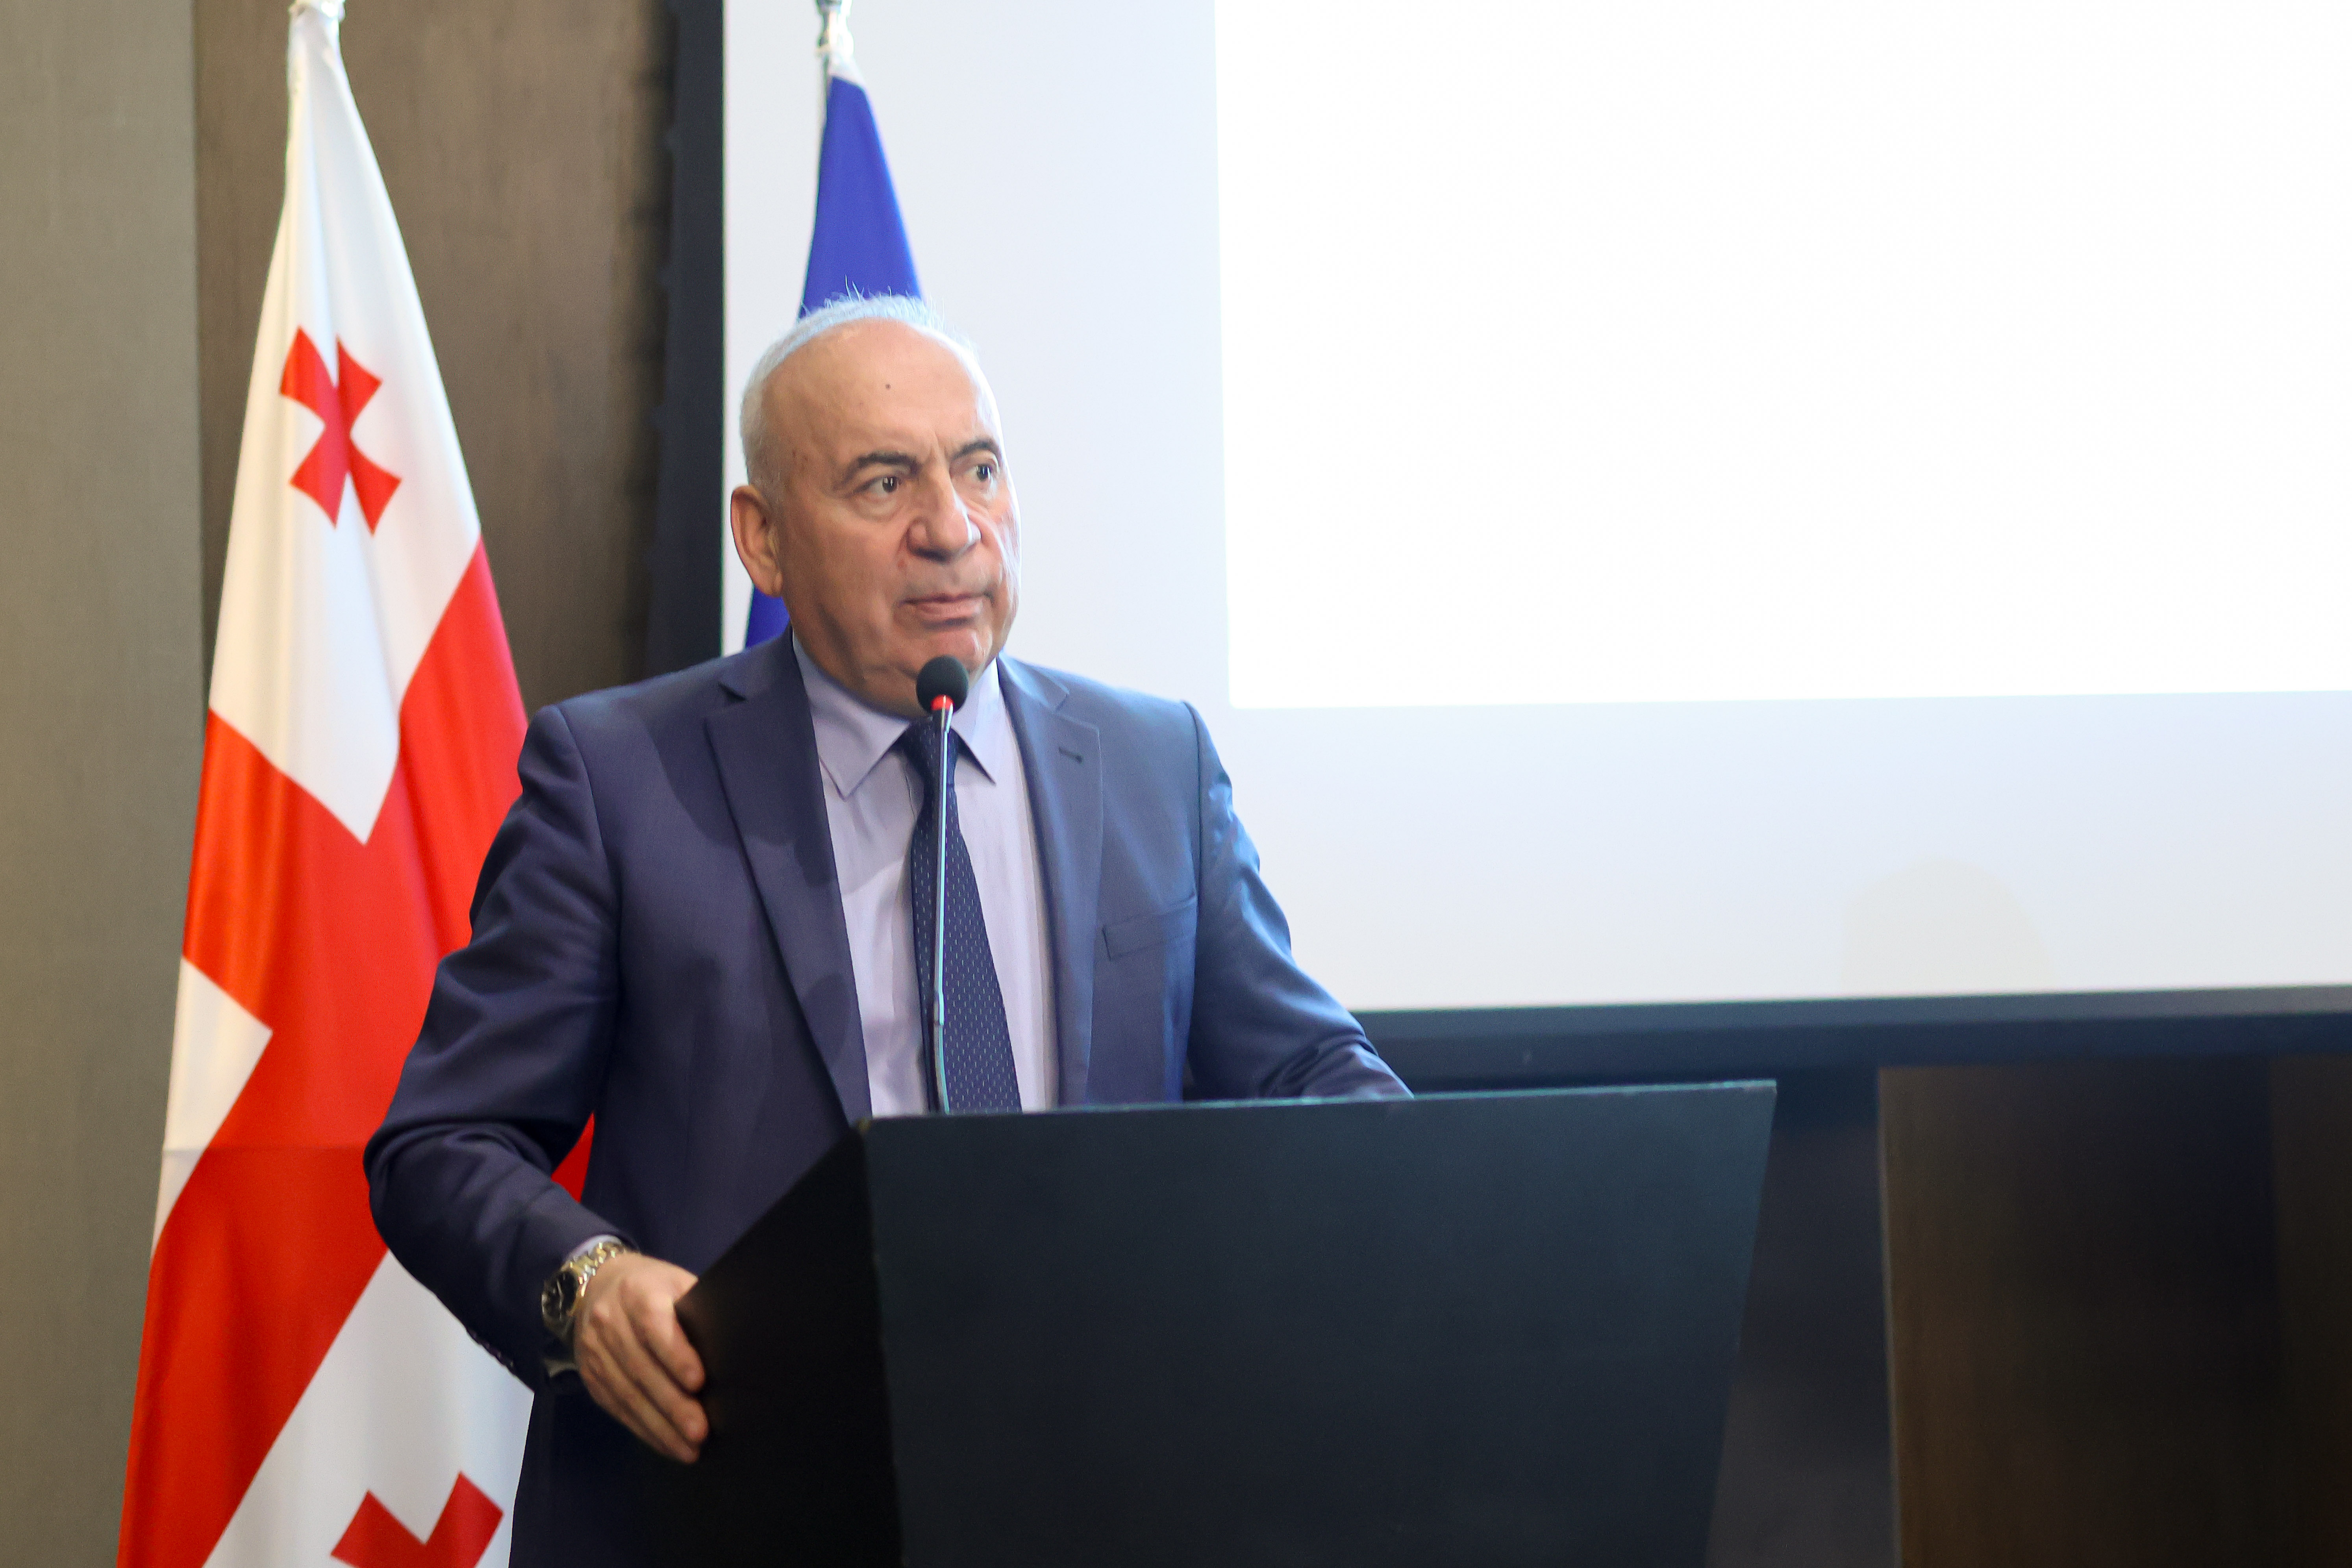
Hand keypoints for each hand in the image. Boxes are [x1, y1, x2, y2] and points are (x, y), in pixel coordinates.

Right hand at [571, 1252, 706, 1462]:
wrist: (597, 1285)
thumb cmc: (652, 1287)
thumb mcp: (675, 1283)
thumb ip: (696, 1310)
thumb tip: (731, 1345)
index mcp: (638, 1294)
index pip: (654, 1325)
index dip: (676, 1355)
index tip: (699, 1382)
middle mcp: (610, 1323)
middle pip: (641, 1368)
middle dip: (672, 1405)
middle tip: (700, 1431)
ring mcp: (595, 1352)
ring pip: (628, 1395)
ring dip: (660, 1427)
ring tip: (689, 1449)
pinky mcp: (591, 1376)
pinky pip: (617, 1408)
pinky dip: (644, 1430)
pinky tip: (667, 1445)